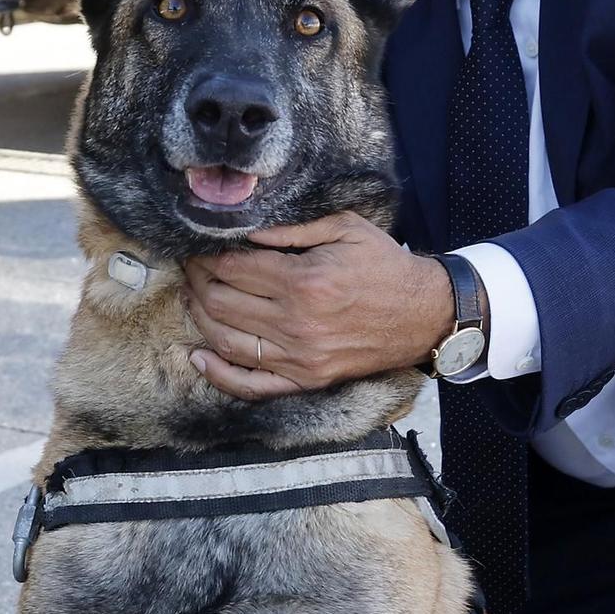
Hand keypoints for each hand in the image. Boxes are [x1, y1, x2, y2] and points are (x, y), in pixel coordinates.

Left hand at [181, 212, 452, 402]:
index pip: (232, 269)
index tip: (196, 249)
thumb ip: (292, 228)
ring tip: (191, 299)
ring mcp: (300, 357)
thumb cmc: (384, 267)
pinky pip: (251, 385)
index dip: (205, 257)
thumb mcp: (345, 228)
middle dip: (197, 283)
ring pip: (226, 342)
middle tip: (190, 269)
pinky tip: (199, 357)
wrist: (424, 314)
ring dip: (199, 319)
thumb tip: (245, 229)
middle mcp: (296, 322)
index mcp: (304, 281)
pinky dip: (219, 374)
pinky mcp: (307, 380)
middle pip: (221, 303)